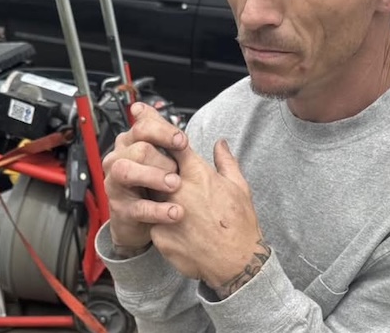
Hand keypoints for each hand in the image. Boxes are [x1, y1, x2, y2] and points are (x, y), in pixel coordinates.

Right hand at [103, 102, 186, 256]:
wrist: (138, 220)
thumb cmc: (150, 183)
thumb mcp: (156, 155)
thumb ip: (155, 131)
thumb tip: (141, 108)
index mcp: (129, 143)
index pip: (142, 127)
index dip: (164, 133)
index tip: (182, 142)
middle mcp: (118, 159)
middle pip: (140, 149)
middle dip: (164, 160)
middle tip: (179, 171)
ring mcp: (115, 184)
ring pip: (127, 171)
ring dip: (155, 177)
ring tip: (175, 185)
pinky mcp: (119, 208)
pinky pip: (137, 207)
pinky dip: (158, 210)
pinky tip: (174, 212)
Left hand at [151, 139, 269, 298]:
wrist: (235, 262)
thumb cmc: (240, 224)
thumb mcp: (239, 187)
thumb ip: (226, 161)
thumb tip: (220, 143)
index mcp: (198, 173)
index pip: (173, 144)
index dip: (161, 133)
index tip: (151, 127)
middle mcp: (178, 189)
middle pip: (154, 167)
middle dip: (154, 167)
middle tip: (160, 174)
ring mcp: (165, 211)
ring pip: (148, 194)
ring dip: (154, 194)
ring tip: (166, 202)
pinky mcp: (158, 234)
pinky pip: (152, 221)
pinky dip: (158, 222)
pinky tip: (174, 230)